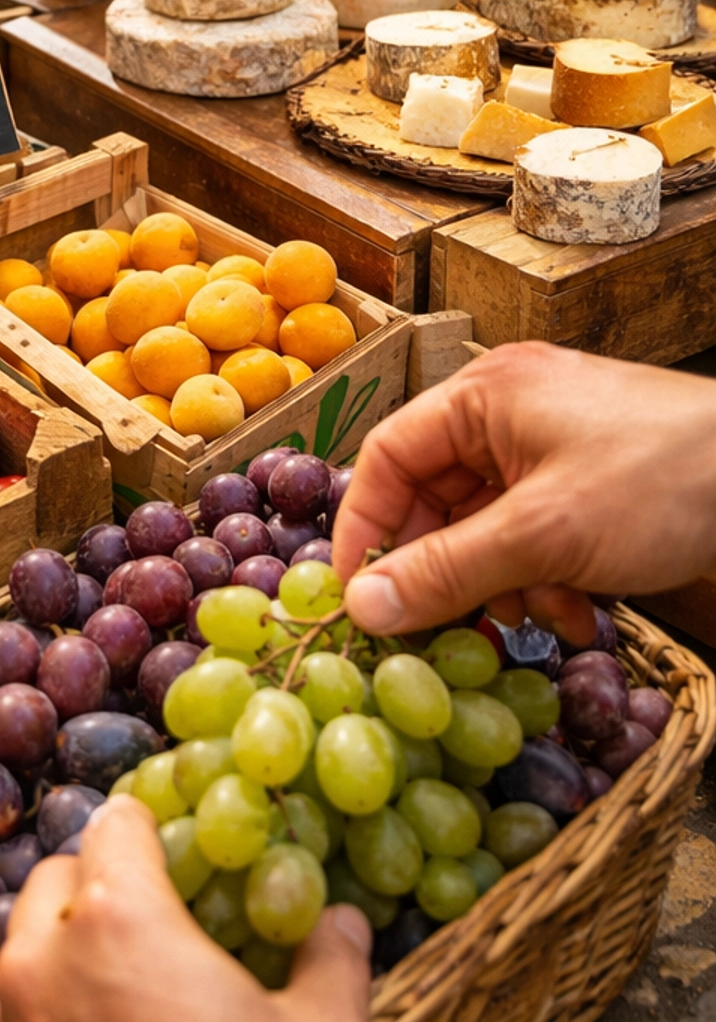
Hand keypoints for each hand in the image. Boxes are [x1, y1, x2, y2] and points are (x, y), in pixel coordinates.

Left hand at [0, 797, 372, 1021]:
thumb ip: (329, 961)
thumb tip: (342, 922)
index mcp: (119, 921)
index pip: (113, 826)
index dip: (146, 832)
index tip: (167, 851)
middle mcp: (40, 969)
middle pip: (51, 888)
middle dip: (94, 896)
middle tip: (148, 935)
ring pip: (19, 978)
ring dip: (61, 983)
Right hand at [334, 342, 715, 643]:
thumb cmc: (663, 481)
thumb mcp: (542, 535)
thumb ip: (446, 572)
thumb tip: (361, 607)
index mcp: (484, 394)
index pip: (389, 456)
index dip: (367, 529)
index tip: (359, 597)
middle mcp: (511, 411)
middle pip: (438, 497)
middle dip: (449, 568)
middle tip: (446, 627)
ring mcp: (555, 446)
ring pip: (488, 525)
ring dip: (503, 583)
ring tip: (540, 619)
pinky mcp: (592, 484)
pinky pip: (535, 534)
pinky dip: (545, 579)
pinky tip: (579, 613)